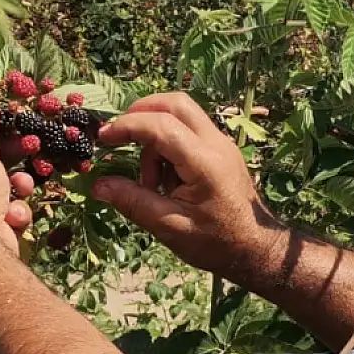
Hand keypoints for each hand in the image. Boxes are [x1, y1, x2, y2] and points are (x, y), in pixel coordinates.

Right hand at [93, 92, 287, 281]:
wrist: (256, 250)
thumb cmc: (216, 243)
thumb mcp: (169, 227)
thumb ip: (133, 202)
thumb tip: (97, 185)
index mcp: (205, 163)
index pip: (162, 126)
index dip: (127, 126)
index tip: (102, 137)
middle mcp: (217, 144)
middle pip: (175, 103)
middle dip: (141, 113)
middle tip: (119, 137)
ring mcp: (221, 144)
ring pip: (181, 115)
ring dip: (155, 137)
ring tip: (150, 181)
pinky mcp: (220, 151)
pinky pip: (188, 132)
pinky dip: (168, 145)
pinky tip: (164, 181)